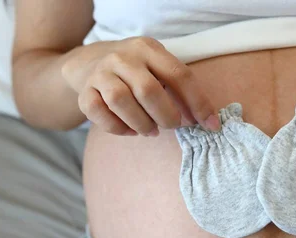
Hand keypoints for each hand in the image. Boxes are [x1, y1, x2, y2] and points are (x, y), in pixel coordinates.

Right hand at [61, 37, 219, 135]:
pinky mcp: (85, 91)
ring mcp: (101, 73)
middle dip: (167, 116)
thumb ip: (181, 90)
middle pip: (148, 91)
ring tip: (152, 130)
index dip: (198, 102)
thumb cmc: (137, 72)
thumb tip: (207, 121)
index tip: (210, 124)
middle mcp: (123, 57)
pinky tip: (130, 130)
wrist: (90, 63)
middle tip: (173, 126)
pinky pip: (99, 113)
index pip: (179, 75)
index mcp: (149, 49)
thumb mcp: (159, 69)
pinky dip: (118, 128)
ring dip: (142, 124)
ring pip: (121, 101)